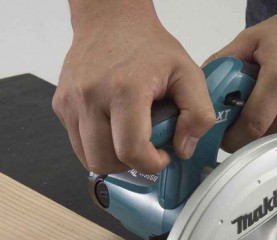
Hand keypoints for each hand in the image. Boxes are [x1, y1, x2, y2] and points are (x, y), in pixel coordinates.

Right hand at [53, 2, 214, 173]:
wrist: (110, 20)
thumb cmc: (149, 47)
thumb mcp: (189, 73)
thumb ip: (198, 113)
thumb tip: (183, 149)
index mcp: (124, 90)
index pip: (131, 151)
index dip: (151, 164)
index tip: (163, 154)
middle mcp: (90, 97)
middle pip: (104, 162)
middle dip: (131, 166)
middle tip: (146, 150)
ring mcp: (70, 102)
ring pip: (88, 159)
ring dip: (113, 160)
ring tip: (130, 141)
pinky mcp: (61, 105)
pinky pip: (77, 144)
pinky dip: (98, 147)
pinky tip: (114, 129)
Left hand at [206, 0, 276, 150]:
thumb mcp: (259, 36)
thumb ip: (227, 59)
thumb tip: (206, 84)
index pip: (251, 126)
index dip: (234, 138)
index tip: (227, 138)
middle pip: (266, 138)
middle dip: (251, 137)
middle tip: (245, 126)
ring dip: (273, 133)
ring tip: (274, 111)